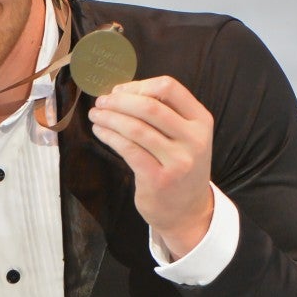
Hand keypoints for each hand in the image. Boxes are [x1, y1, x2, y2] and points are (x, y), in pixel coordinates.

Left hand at [88, 76, 213, 259]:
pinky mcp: (158, 178)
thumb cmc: (179, 165)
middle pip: (149, 106)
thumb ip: (163, 112)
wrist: (189, 210)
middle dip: (118, 101)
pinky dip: (109, 136)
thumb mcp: (184, 136)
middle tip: (100, 102)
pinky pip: (127, 149)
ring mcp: (178, 160)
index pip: (169, 87)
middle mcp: (194, 139)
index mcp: (201, 120)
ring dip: (109, 118)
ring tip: (95, 115)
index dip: (139, 85)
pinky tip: (100, 132)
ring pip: (135, 128)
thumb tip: (119, 91)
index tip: (119, 91)